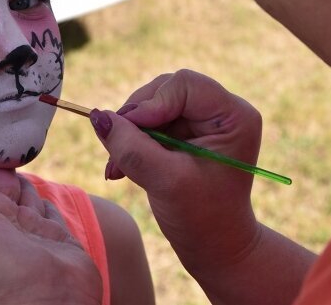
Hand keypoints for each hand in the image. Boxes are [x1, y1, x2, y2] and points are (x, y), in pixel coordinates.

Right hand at [92, 69, 262, 280]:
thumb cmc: (203, 219)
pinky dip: (131, 141)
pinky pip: (148, 121)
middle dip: (136, 118)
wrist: (215, 246)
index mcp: (233, 117)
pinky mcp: (184, 131)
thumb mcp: (166, 182)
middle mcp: (220, 111)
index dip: (153, 102)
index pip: (185, 85)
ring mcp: (201, 120)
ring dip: (128, 133)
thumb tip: (97, 117)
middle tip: (117, 150)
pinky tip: (120, 168)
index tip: (129, 130)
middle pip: (165, 90)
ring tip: (116, 166)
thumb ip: (132, 148)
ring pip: (151, 104)